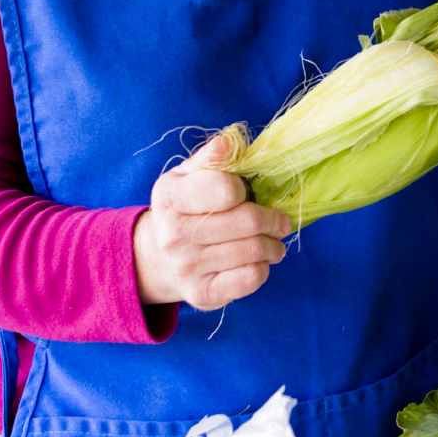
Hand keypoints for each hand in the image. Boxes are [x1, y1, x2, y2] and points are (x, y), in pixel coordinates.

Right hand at [133, 133, 291, 310]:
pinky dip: (264, 267)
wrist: (156, 258)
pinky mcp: (202, 294)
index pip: (225, 189)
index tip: (249, 193)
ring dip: (274, 245)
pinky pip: (250, 278)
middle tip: (281, 221)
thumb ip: (211, 158)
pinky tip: (258, 261)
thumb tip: (228, 142)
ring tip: (274, 240)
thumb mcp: (187, 177)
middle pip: (248, 222)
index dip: (245, 189)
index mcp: (170, 197)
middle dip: (273, 220)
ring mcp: (187, 267)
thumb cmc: (182, 209)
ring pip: (253, 251)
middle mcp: (174, 234)